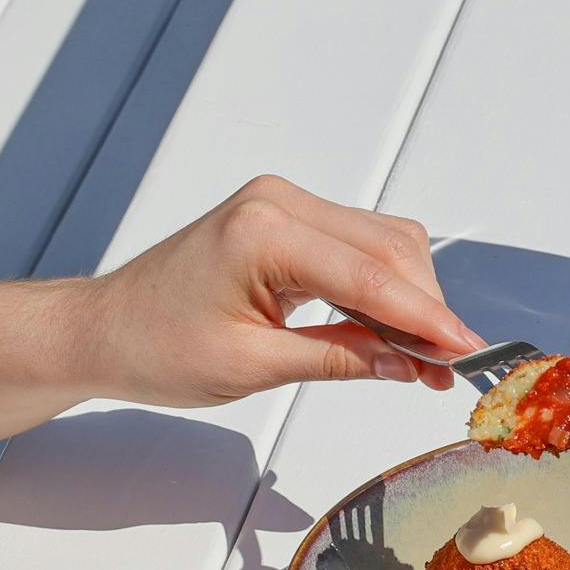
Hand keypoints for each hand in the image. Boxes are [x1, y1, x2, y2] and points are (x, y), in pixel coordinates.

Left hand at [91, 176, 486, 405]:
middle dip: (427, 308)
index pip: (371, 276)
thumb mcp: (252, 366)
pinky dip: (385, 287)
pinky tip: (395, 331)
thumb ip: (340, 360)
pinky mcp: (287, 219)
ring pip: (384, 243)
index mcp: (264, 231)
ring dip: (412, 297)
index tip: (466, 352)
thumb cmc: (154, 346)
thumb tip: (408, 364)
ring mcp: (284, 205)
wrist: (103, 329)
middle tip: (448, 366)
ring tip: (424, 358)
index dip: (427, 318)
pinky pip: (359, 246)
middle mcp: (279, 202)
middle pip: (390, 248)